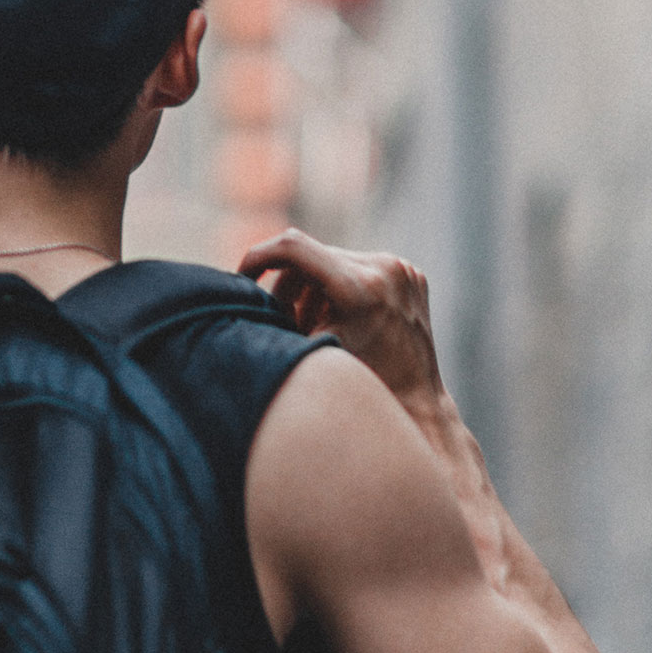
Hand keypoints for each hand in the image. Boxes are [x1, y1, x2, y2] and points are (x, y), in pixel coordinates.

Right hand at [236, 228, 442, 412]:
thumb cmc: (358, 390)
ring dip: (314, 287)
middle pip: (311, 256)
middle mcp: (384, 269)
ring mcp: (402, 269)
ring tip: (316, 325)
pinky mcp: (410, 273)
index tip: (242, 278)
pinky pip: (358, 266)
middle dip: (289, 285)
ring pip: (332, 260)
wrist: (416, 406)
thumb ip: (278, 319)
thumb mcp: (307, 352)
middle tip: (284, 320)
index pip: (292, 246)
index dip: (258, 256)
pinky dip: (340, 287)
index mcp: (360, 289)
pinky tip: (343, 319)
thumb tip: (234, 294)